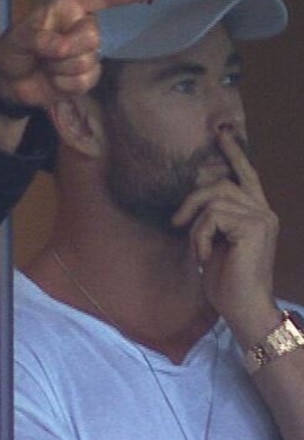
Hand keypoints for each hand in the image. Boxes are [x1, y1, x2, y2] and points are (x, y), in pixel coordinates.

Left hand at [0, 0, 162, 106]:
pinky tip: (53, 80)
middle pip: (93, 37)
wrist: (9, 82)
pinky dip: (64, 84)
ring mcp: (87, 52)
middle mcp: (83, 26)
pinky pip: (85, 81)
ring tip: (46, 65)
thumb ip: (40, 39)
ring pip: (88, 62)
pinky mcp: (86, 76)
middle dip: (65, 49)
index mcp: (70, 7)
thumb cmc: (14, 50)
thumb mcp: (19, 38)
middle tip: (44, 53)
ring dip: (60, 69)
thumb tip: (63, 48)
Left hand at [170, 127, 280, 343]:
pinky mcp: (254, 227)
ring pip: (213, 200)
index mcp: (256, 212)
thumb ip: (211, 219)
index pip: (246, 175)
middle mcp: (264, 210)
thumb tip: (193, 200)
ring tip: (198, 249)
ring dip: (195, 226)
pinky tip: (204, 256)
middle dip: (192, 199)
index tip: (222, 132)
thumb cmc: (225, 281)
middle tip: (177, 221)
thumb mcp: (213, 243)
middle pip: (220, 184)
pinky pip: (212, 216)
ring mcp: (262, 217)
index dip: (234, 153)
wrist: (242, 307)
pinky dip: (200, 236)